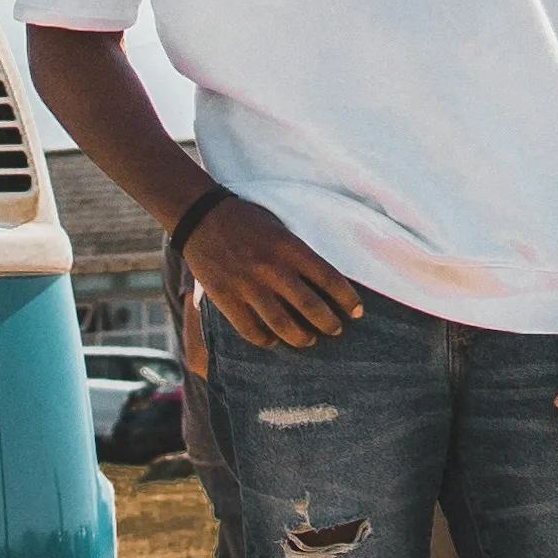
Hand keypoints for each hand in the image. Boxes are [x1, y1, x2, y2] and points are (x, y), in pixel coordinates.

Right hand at [186, 196, 365, 348]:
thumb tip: (323, 285)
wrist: (200, 217)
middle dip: (329, 324)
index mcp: (289, 247)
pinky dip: (266, 340)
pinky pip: (251, 330)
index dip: (348, 299)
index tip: (357, 312)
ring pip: (283, 324)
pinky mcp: (225, 297)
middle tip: (335, 330)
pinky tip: (272, 340)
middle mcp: (271, 267)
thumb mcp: (280, 229)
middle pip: (311, 307)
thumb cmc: (246, 222)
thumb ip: (298, 255)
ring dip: (301, 338)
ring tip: (308, 340)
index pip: (330, 279)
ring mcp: (247, 284)